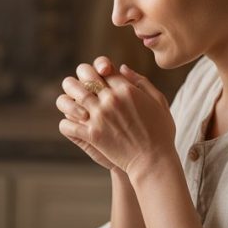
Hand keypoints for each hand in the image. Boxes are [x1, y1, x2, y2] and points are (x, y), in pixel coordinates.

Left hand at [59, 59, 175, 176]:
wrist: (154, 160)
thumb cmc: (160, 132)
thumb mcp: (158, 101)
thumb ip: (141, 81)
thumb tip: (122, 68)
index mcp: (127, 89)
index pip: (104, 68)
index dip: (99, 71)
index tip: (99, 79)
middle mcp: (111, 99)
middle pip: (85, 75)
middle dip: (81, 78)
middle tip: (82, 88)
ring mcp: (100, 116)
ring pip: (71, 97)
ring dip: (70, 100)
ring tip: (77, 108)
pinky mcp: (93, 135)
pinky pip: (67, 124)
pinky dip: (66, 125)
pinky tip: (74, 126)